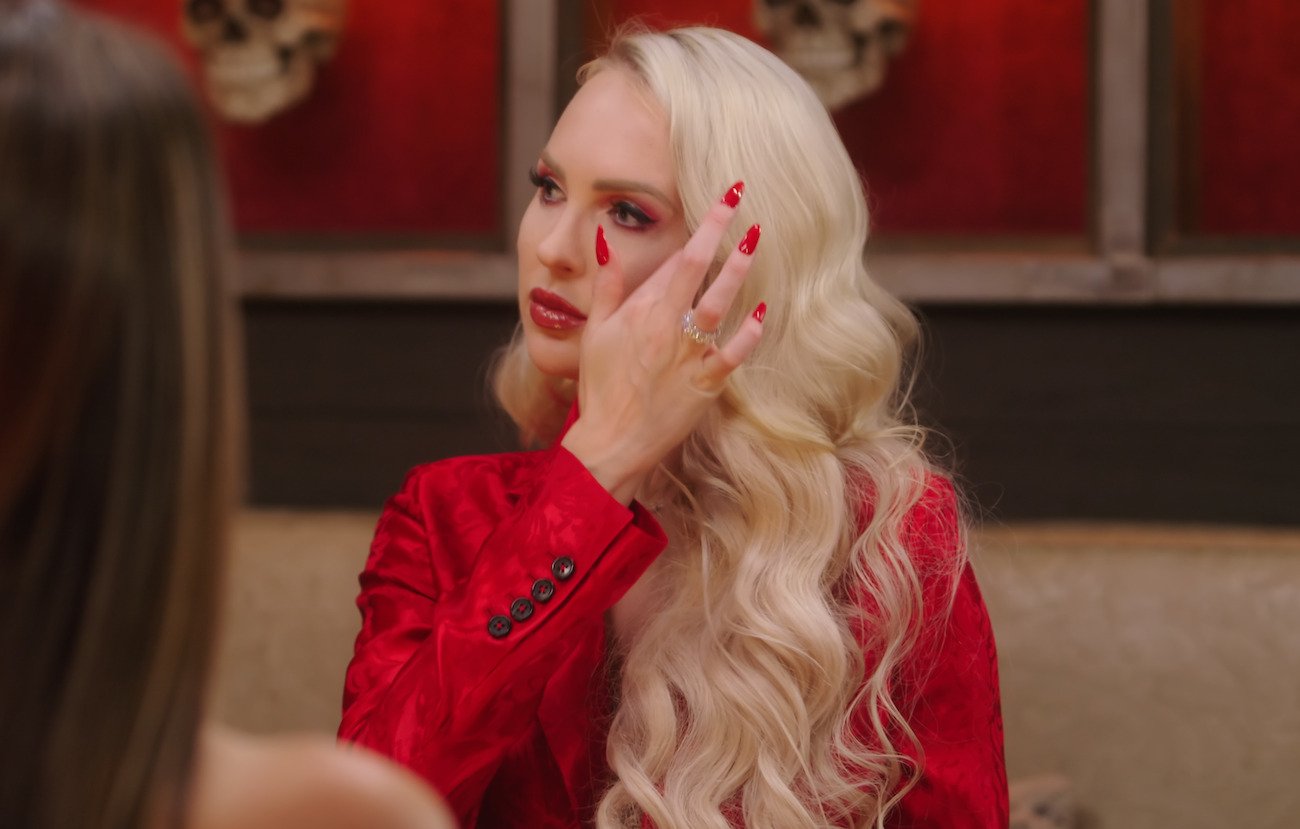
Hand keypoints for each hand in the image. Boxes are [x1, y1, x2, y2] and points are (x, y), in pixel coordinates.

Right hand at [560, 183, 764, 504]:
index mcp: (640, 311)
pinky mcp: (704, 384)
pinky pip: (731, 354)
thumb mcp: (595, 332)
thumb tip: (605, 239)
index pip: (674, 259)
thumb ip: (607, 286)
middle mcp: (665, 326)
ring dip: (737, 269)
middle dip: (717, 228)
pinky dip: (748, 334)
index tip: (720, 203)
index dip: (699, 228)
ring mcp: (686, 355)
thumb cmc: (600, 388)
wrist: (609, 442)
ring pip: (717, 303)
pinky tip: (764, 312)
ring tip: (756, 238)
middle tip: (738, 198)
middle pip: (695, 267)